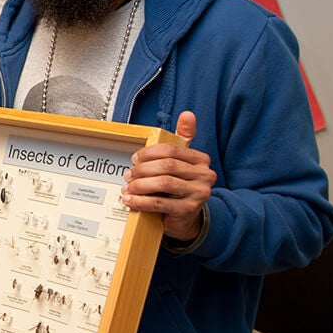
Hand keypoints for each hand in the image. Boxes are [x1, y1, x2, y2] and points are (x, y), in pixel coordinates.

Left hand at [121, 111, 214, 240]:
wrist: (187, 218)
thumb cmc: (180, 186)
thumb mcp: (182, 162)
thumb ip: (183, 138)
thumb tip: (187, 114)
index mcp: (201, 160)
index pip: (172, 150)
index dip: (149, 153)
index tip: (134, 159)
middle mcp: (204, 175)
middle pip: (166, 166)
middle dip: (142, 170)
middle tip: (128, 175)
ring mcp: (199, 193)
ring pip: (163, 183)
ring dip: (140, 186)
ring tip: (127, 188)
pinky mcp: (188, 210)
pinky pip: (160, 203)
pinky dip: (141, 202)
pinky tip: (130, 201)